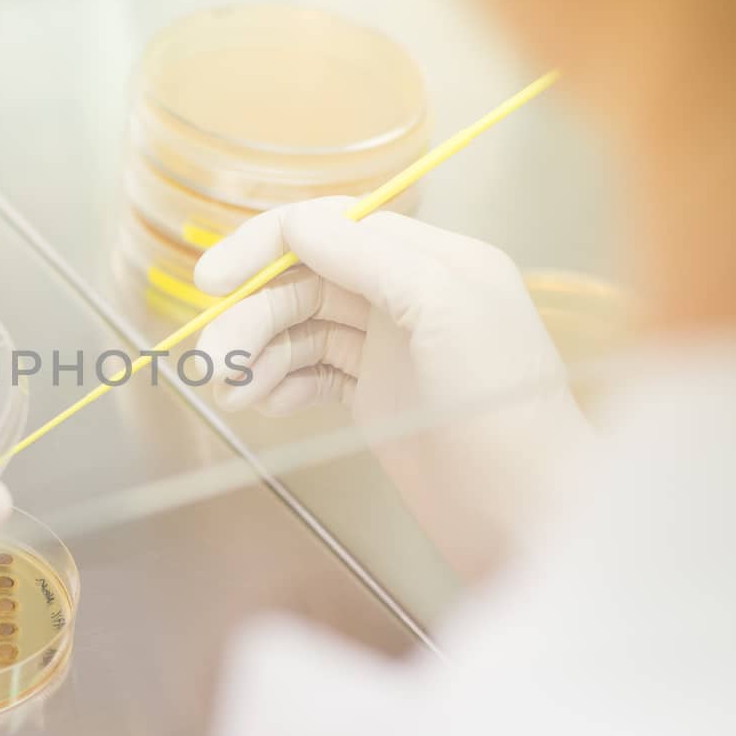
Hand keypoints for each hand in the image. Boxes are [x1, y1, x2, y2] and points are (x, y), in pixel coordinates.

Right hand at [195, 199, 593, 580]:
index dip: (264, 245)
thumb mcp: (444, 308)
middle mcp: (408, 295)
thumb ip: (371, 256)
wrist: (525, 513)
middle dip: (252, 316)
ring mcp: (390, 347)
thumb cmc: (501, 407)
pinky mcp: (376, 395)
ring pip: (301, 328)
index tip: (211, 279)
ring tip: (233, 396)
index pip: (331, 227)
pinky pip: (310, 371)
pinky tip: (264, 404)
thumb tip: (298, 222)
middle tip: (212, 365)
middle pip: (305, 281)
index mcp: (432, 261)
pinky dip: (279, 383)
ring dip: (257, 355)